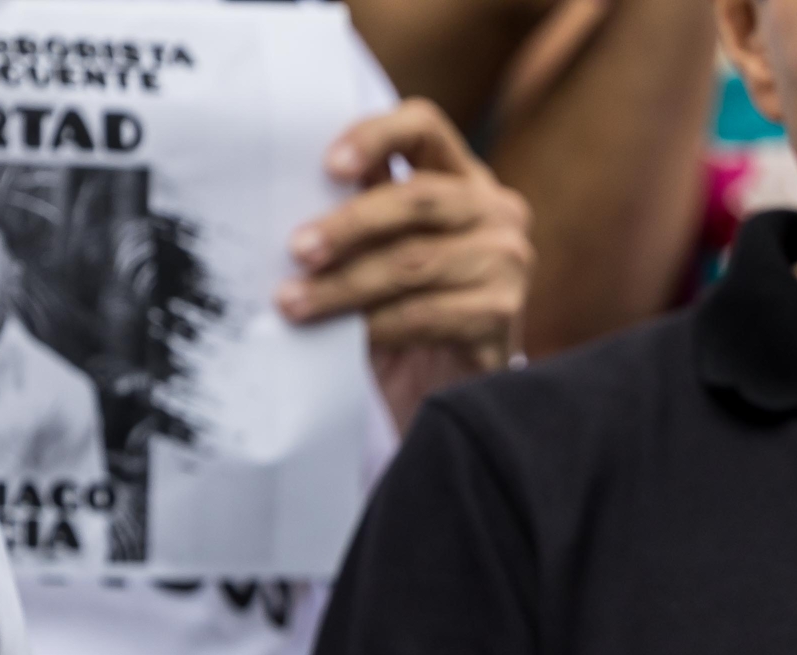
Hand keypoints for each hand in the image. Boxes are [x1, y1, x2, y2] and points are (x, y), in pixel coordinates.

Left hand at [278, 100, 532, 432]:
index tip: (327, 167)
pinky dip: (376, 326)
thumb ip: (358, 209)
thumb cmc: (399, 302)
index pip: (424, 126)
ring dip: (344, 286)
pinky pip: (426, 314)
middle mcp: (497, 212)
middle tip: (297, 251)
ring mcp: (507, 264)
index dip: (374, 136)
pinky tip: (344, 339)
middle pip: (418, 199)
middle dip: (347, 225)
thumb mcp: (376, 245)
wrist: (442, 385)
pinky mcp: (503, 317)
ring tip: (294, 304)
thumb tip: (289, 187)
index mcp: (461, 178)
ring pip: (414, 262)